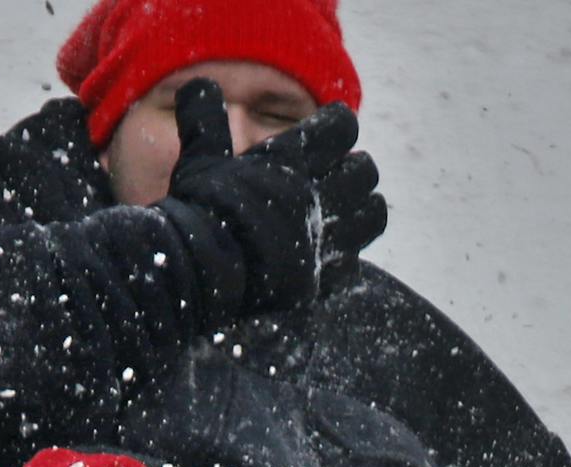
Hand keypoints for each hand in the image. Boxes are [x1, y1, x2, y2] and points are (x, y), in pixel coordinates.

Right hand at [160, 79, 385, 317]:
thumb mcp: (198, 160)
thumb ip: (205, 122)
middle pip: (365, 171)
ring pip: (372, 214)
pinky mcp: (324, 277)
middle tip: (338, 176)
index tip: (329, 133)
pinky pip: (355, 259)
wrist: (202, 273)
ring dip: (362, 209)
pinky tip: (328, 254)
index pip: (342, 127)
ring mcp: (325, 238)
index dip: (338, 127)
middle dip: (354, 170)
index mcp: (293, 158)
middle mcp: (318, 194)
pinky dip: (346, 255)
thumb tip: (198, 85)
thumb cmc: (199, 213)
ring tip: (344, 212)